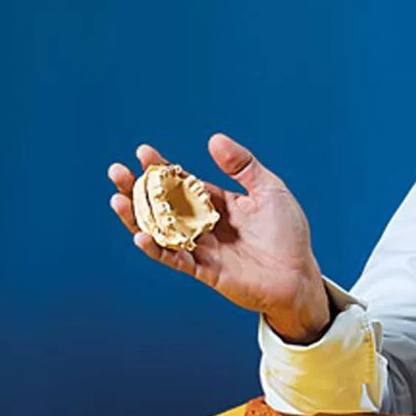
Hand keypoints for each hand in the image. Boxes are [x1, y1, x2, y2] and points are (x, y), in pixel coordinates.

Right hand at [108, 135, 331, 342]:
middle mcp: (203, 224)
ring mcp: (201, 248)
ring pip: (160, 231)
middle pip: (161, 205)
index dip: (161, 168)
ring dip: (136, 217)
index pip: (181, 182)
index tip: (143, 151)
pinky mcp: (205, 271)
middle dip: (137, 188)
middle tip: (116, 172)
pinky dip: (157, 249)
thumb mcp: (270, 190)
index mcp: (216, 203)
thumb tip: (213, 139)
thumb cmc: (288, 234)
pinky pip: (175, 259)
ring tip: (117, 199)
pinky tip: (141, 235)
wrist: (299, 276)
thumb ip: (243, 166)